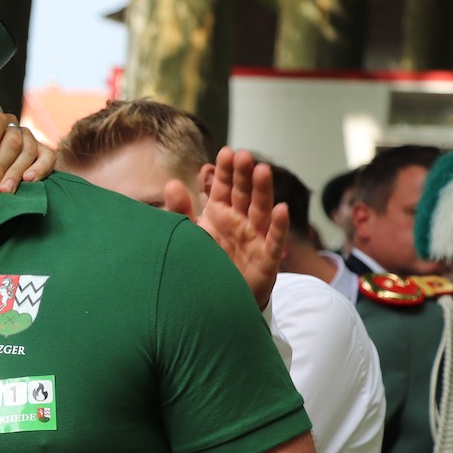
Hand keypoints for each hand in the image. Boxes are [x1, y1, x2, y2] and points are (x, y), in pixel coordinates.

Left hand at [0, 111, 54, 192]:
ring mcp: (29, 137)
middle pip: (13, 140)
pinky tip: (29, 180)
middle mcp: (12, 125)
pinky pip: (47, 158)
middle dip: (2, 165)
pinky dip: (39, 169)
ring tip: (6, 189)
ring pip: (28, 150)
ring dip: (16, 172)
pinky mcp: (43, 151)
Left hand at [166, 146, 286, 309]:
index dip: (225, 171)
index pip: (223, 187)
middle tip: (243, 155)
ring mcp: (255, 238)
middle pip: (244, 194)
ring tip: (262, 171)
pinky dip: (278, 226)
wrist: (219, 300)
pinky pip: (274, 241)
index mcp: (220, 213)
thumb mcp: (191, 235)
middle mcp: (240, 221)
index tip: (226, 152)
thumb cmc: (206, 262)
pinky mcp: (266, 258)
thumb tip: (171, 184)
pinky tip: (281, 209)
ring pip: (261, 211)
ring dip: (263, 191)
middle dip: (243, 175)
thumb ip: (180, 211)